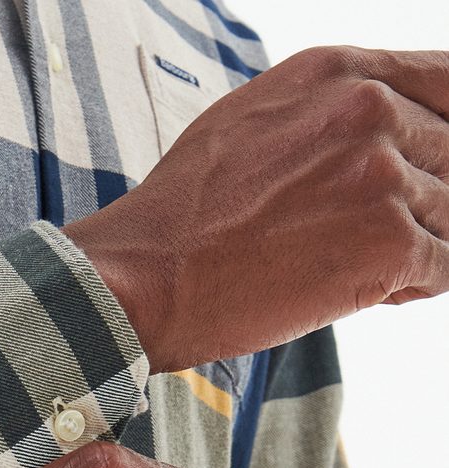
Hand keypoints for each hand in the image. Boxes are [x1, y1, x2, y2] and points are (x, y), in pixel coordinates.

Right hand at [62, 45, 448, 372]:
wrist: (151, 277)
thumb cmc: (186, 212)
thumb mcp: (255, 121)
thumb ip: (329, 113)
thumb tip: (380, 133)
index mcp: (339, 74)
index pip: (447, 81)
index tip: (437, 163)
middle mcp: (371, 113)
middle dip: (425, 197)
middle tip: (369, 233)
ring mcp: (385, 179)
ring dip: (413, 245)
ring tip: (354, 265)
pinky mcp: (389, 245)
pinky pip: (443, 267)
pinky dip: (414, 284)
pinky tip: (370, 290)